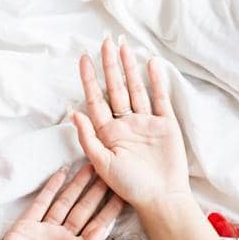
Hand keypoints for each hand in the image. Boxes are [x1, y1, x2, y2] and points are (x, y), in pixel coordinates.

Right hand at [0, 162, 125, 239]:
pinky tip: (62, 173)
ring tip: (90, 166)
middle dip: (96, 191)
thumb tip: (102, 230)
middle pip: (84, 209)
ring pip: (65, 201)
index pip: (97, 225)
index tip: (123, 193)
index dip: (110, 210)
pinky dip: (52, 187)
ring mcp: (45, 229)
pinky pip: (42, 202)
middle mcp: (63, 238)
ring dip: (77, 184)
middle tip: (108, 170)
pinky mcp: (27, 224)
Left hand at [69, 36, 190, 214]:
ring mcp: (146, 124)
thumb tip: (73, 112)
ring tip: (123, 46)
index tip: (84, 58)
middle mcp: (126, 125)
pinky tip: (151, 64)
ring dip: (130, 68)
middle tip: (105, 41)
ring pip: (136, 89)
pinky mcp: (165, 125)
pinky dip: (156, 81)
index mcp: (108, 134)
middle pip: (116, 89)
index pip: (96, 100)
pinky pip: (159, 99)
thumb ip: (88, 139)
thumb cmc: (131, 187)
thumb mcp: (103, 165)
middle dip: (110, 65)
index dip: (89, 79)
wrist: (162, 198)